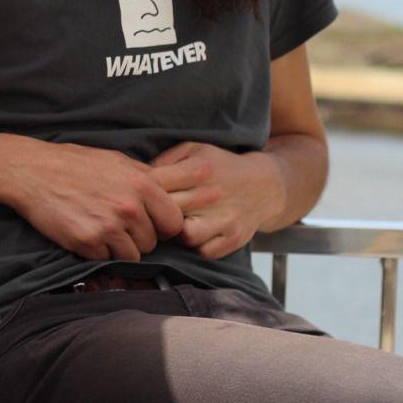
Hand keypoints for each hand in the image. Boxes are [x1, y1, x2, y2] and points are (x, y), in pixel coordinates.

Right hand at [0, 135, 184, 261]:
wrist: (30, 171)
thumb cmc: (72, 163)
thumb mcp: (115, 160)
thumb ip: (145, 177)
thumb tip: (169, 191)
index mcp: (142, 185)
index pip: (174, 223)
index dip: (162, 226)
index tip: (150, 223)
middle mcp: (129, 208)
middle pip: (152, 243)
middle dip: (137, 237)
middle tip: (115, 223)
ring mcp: (108, 227)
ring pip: (132, 255)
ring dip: (118, 247)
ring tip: (100, 227)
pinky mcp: (87, 242)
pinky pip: (106, 259)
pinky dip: (97, 251)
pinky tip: (85, 231)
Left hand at [148, 142, 284, 259]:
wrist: (265, 185)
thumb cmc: (219, 166)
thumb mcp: (193, 150)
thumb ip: (164, 161)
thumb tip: (137, 177)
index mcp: (199, 169)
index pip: (155, 185)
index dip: (141, 191)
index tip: (138, 194)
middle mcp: (213, 194)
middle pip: (167, 211)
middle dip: (153, 213)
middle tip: (151, 213)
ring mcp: (225, 219)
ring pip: (185, 236)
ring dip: (175, 233)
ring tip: (173, 225)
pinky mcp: (234, 238)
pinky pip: (204, 251)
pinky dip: (195, 247)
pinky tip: (193, 234)